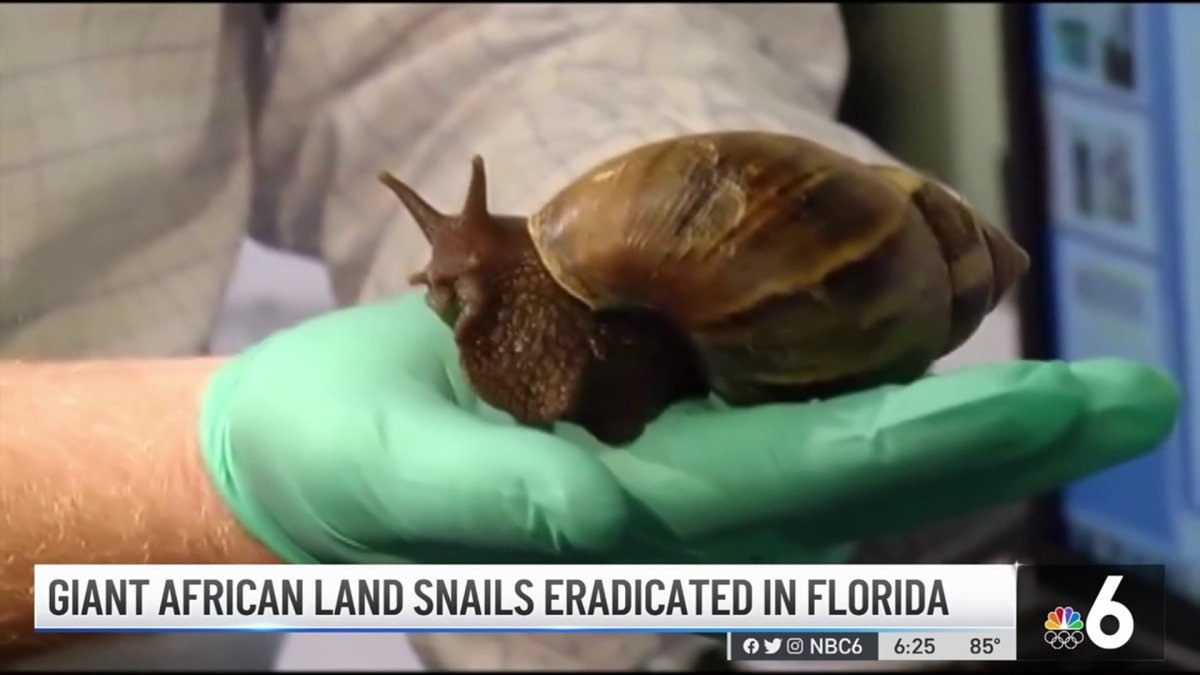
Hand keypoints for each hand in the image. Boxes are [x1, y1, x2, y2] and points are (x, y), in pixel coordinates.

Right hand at [199, 290, 1179, 564]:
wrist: (315, 444)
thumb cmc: (339, 464)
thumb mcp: (401, 481)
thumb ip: (507, 506)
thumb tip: (613, 518)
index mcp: (639, 520)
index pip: (818, 483)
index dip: (948, 442)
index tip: (1064, 404)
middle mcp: (683, 493)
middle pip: (871, 471)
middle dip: (1004, 436)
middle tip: (1134, 396)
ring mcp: (677, 451)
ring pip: (846, 435)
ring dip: (966, 409)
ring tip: (1077, 387)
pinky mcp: (655, 404)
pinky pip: (787, 394)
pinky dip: (874, 371)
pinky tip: (935, 347)